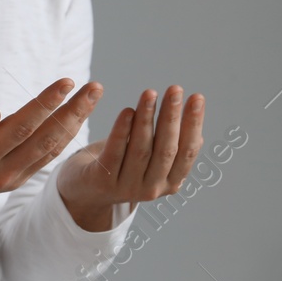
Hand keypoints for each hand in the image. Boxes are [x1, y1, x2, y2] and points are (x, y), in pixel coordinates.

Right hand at [0, 79, 103, 212]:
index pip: (20, 127)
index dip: (45, 104)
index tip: (66, 82)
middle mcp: (1, 172)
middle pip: (45, 139)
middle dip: (73, 111)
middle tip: (95, 87)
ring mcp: (13, 179)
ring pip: (52, 149)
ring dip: (76, 122)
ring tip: (93, 96)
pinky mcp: (20, 179)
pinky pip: (48, 156)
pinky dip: (67, 135)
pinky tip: (79, 116)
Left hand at [55, 86, 204, 231]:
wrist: (83, 192)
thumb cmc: (123, 167)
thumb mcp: (151, 162)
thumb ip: (171, 152)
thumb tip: (198, 136)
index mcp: (170, 183)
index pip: (187, 152)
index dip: (193, 125)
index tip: (197, 97)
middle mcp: (151, 189)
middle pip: (166, 149)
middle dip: (172, 117)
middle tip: (175, 89)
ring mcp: (126, 188)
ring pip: (141, 149)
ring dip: (147, 118)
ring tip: (150, 93)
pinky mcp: (102, 181)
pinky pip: (114, 152)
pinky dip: (121, 130)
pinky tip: (128, 111)